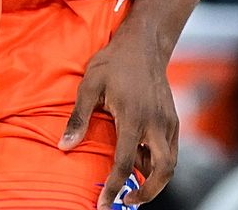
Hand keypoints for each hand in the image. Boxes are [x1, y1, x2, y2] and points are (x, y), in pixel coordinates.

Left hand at [61, 28, 177, 206]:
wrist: (144, 43)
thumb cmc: (114, 62)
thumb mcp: (90, 85)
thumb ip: (79, 117)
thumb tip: (64, 145)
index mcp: (134, 118)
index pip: (125, 164)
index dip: (114, 187)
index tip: (104, 204)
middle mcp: (156, 123)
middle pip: (163, 171)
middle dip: (149, 193)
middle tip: (128, 201)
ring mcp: (169, 121)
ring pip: (170, 163)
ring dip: (154, 178)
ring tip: (131, 182)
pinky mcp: (173, 119)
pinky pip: (170, 149)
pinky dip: (158, 162)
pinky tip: (139, 159)